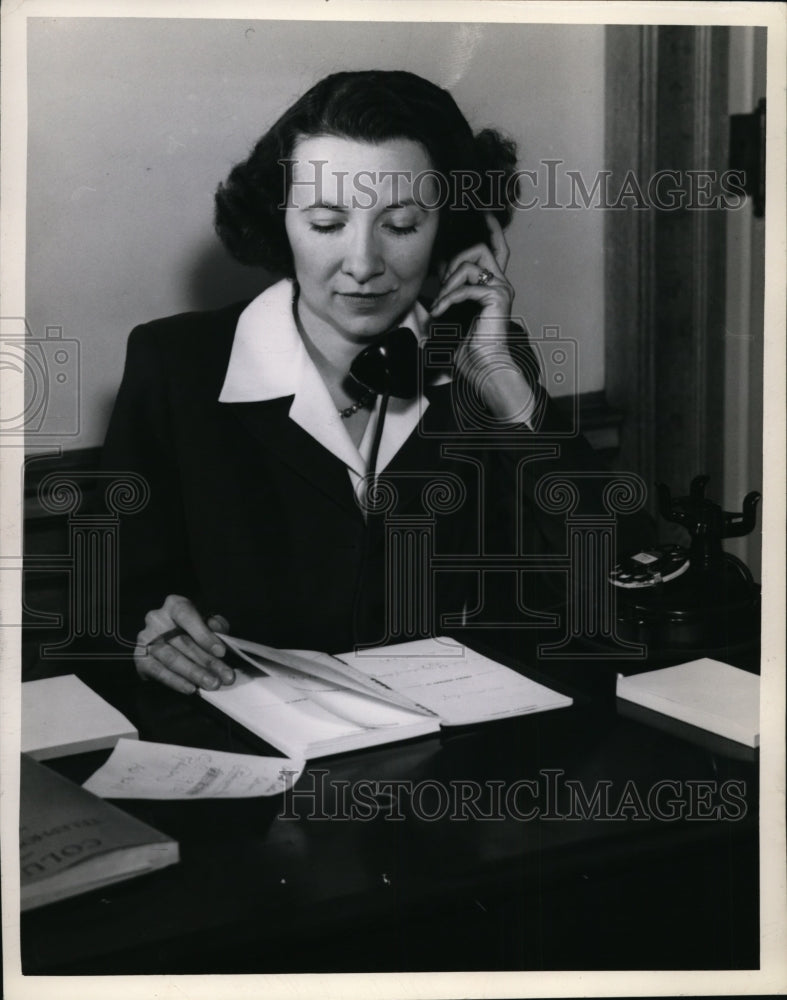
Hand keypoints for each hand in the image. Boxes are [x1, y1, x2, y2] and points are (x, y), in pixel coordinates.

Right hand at [134, 595, 233, 693]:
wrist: (169, 639)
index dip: (204, 634)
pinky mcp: (140, 658)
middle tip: (226, 677)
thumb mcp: (208, 622)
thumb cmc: (194, 629)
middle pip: (183, 642)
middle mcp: (156, 619)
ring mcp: (146, 639)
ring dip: (194, 674)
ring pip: (172, 658)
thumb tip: (218, 636)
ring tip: (212, 684)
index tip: (221, 652)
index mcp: (174, 605)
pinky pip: (158, 672)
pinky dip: (176, 681)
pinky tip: (191, 688)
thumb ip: (216, 625)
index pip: (186, 615)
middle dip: (208, 662)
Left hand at [430, 213, 535, 423]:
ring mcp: (502, 289)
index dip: (490, 229)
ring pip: (471, 264)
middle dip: (454, 262)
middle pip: (480, 249)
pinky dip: (449, 298)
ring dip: (449, 282)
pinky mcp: (498, 298)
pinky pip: (467, 286)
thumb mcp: (453, 318)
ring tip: (441, 304)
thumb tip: (431, 290)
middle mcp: (501, 284)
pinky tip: (441, 313)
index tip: (482, 213)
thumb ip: (447, 298)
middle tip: (441, 287)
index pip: (496, 248)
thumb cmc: (470, 351)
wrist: (485, 369)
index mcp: (493, 286)